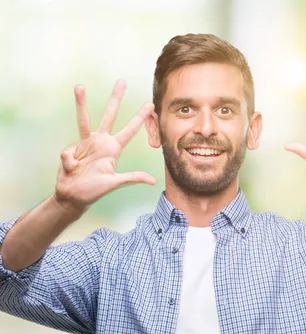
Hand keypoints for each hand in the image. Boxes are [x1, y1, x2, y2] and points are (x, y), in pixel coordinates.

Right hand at [55, 80, 155, 211]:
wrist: (72, 195)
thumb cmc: (94, 191)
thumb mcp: (114, 183)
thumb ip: (131, 178)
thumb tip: (152, 181)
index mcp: (113, 149)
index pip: (129, 130)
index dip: (139, 118)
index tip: (149, 105)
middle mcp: (101, 142)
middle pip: (110, 115)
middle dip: (115, 98)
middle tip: (122, 81)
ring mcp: (86, 143)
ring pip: (84, 119)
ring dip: (81, 103)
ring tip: (79, 86)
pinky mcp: (72, 148)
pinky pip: (68, 153)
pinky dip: (69, 163)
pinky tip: (72, 170)